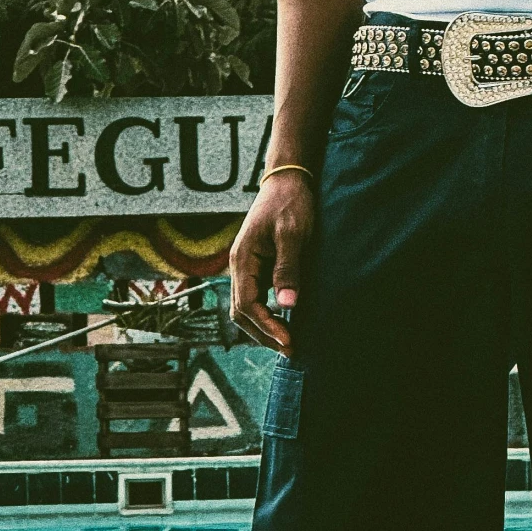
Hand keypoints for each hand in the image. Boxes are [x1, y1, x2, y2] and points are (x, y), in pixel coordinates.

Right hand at [229, 173, 314, 352]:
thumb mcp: (292, 234)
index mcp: (242, 259)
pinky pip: (256, 297)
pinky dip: (267, 314)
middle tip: (290, 350)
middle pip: (241, 313)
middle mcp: (239, 266)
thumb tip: (288, 304)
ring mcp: (246, 266)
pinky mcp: (257, 265)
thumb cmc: (290, 203)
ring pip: (246, 307)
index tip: (289, 341)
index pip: (247, 305)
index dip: (267, 326)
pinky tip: (285, 321)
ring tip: (287, 342)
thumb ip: (288, 268)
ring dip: (263, 327)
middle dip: (263, 334)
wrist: (286, 180)